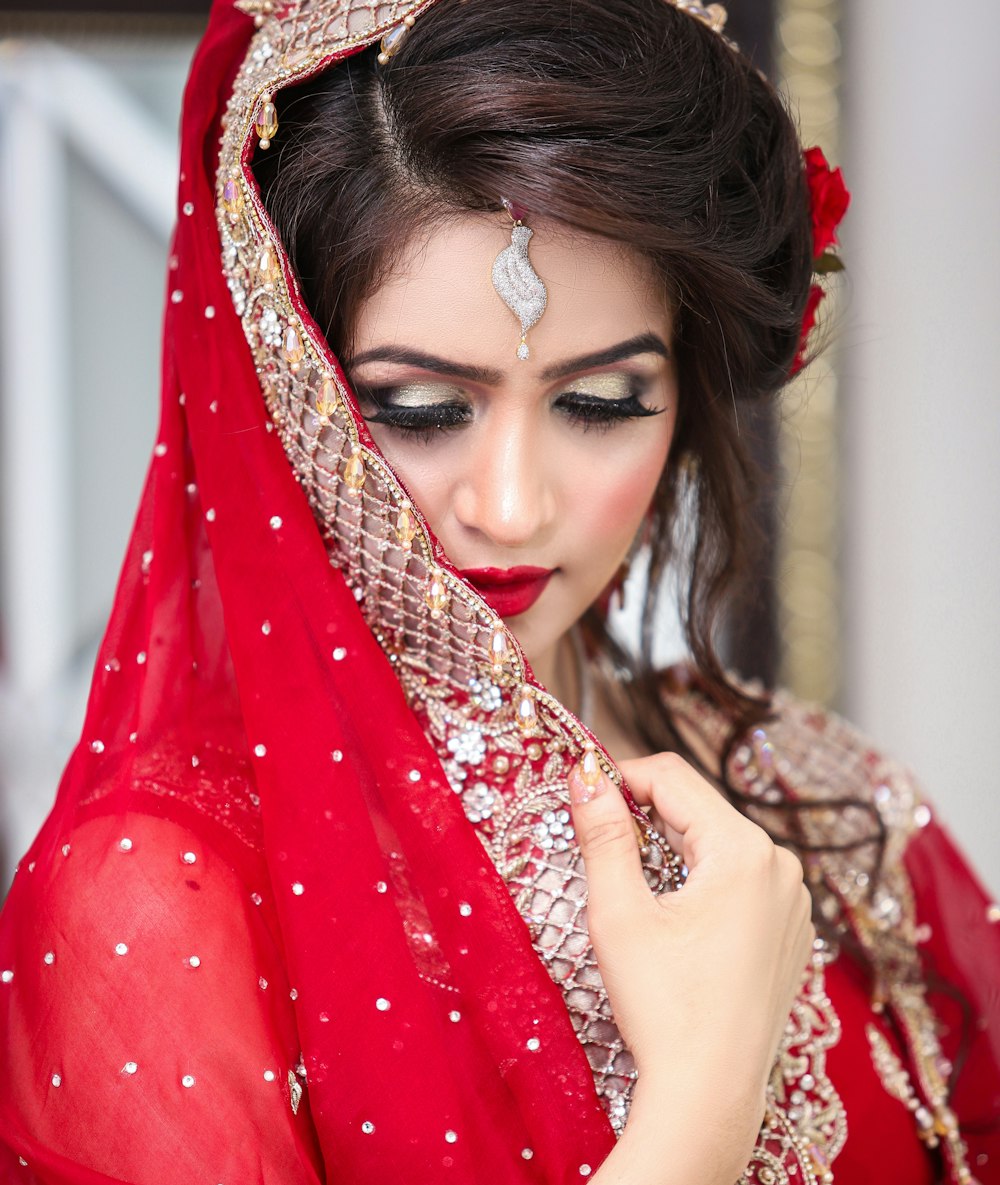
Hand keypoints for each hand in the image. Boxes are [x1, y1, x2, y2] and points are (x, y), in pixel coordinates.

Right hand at [568, 751, 814, 1173]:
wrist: (711, 1094)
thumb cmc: (665, 1007)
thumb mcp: (620, 912)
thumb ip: (604, 834)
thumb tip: (586, 776)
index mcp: (744, 849)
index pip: (672, 777)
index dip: (620, 776)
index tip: (582, 794)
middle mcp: (781, 864)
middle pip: (699, 808)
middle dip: (646, 814)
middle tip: (598, 841)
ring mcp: (793, 899)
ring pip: (719, 842)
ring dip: (673, 846)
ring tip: (634, 883)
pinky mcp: (791, 929)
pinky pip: (742, 877)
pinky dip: (703, 878)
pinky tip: (675, 916)